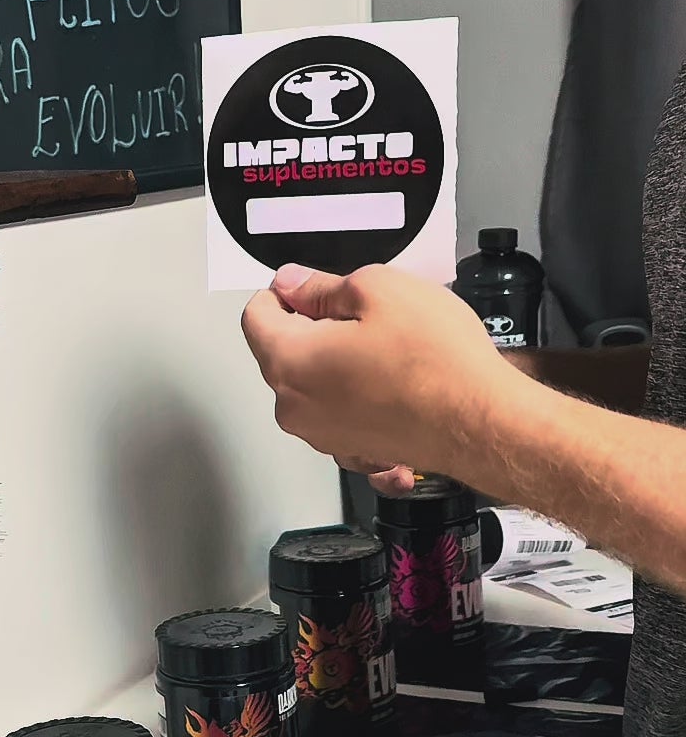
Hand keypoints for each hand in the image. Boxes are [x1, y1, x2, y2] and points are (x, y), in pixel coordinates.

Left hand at [242, 262, 522, 477]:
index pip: (255, 315)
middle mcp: (294, 409)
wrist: (482, 423)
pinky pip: (342, 414)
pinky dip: (360, 397)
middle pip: (282, 352)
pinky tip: (395, 386)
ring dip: (338, 363)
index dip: (284, 293)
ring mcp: (322, 437)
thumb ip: (320, 286)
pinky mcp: (353, 452)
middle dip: (313, 329)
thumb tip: (291, 284)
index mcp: (287, 363)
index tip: (316, 288)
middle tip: (366, 317)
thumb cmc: (436, 360)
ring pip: (313, 383)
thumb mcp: (377, 289)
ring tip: (387, 352)